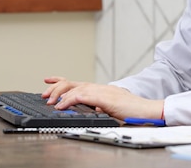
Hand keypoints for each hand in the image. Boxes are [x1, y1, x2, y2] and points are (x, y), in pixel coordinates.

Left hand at [42, 76, 163, 120]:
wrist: (146, 109)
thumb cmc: (132, 110)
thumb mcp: (111, 108)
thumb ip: (100, 107)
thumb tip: (91, 109)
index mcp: (100, 89)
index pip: (77, 82)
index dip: (61, 80)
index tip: (48, 80)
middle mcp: (99, 87)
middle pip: (73, 83)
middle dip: (56, 87)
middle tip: (44, 94)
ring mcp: (102, 91)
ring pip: (75, 88)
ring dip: (60, 95)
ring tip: (50, 102)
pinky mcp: (104, 98)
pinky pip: (82, 97)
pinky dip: (69, 100)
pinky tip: (62, 106)